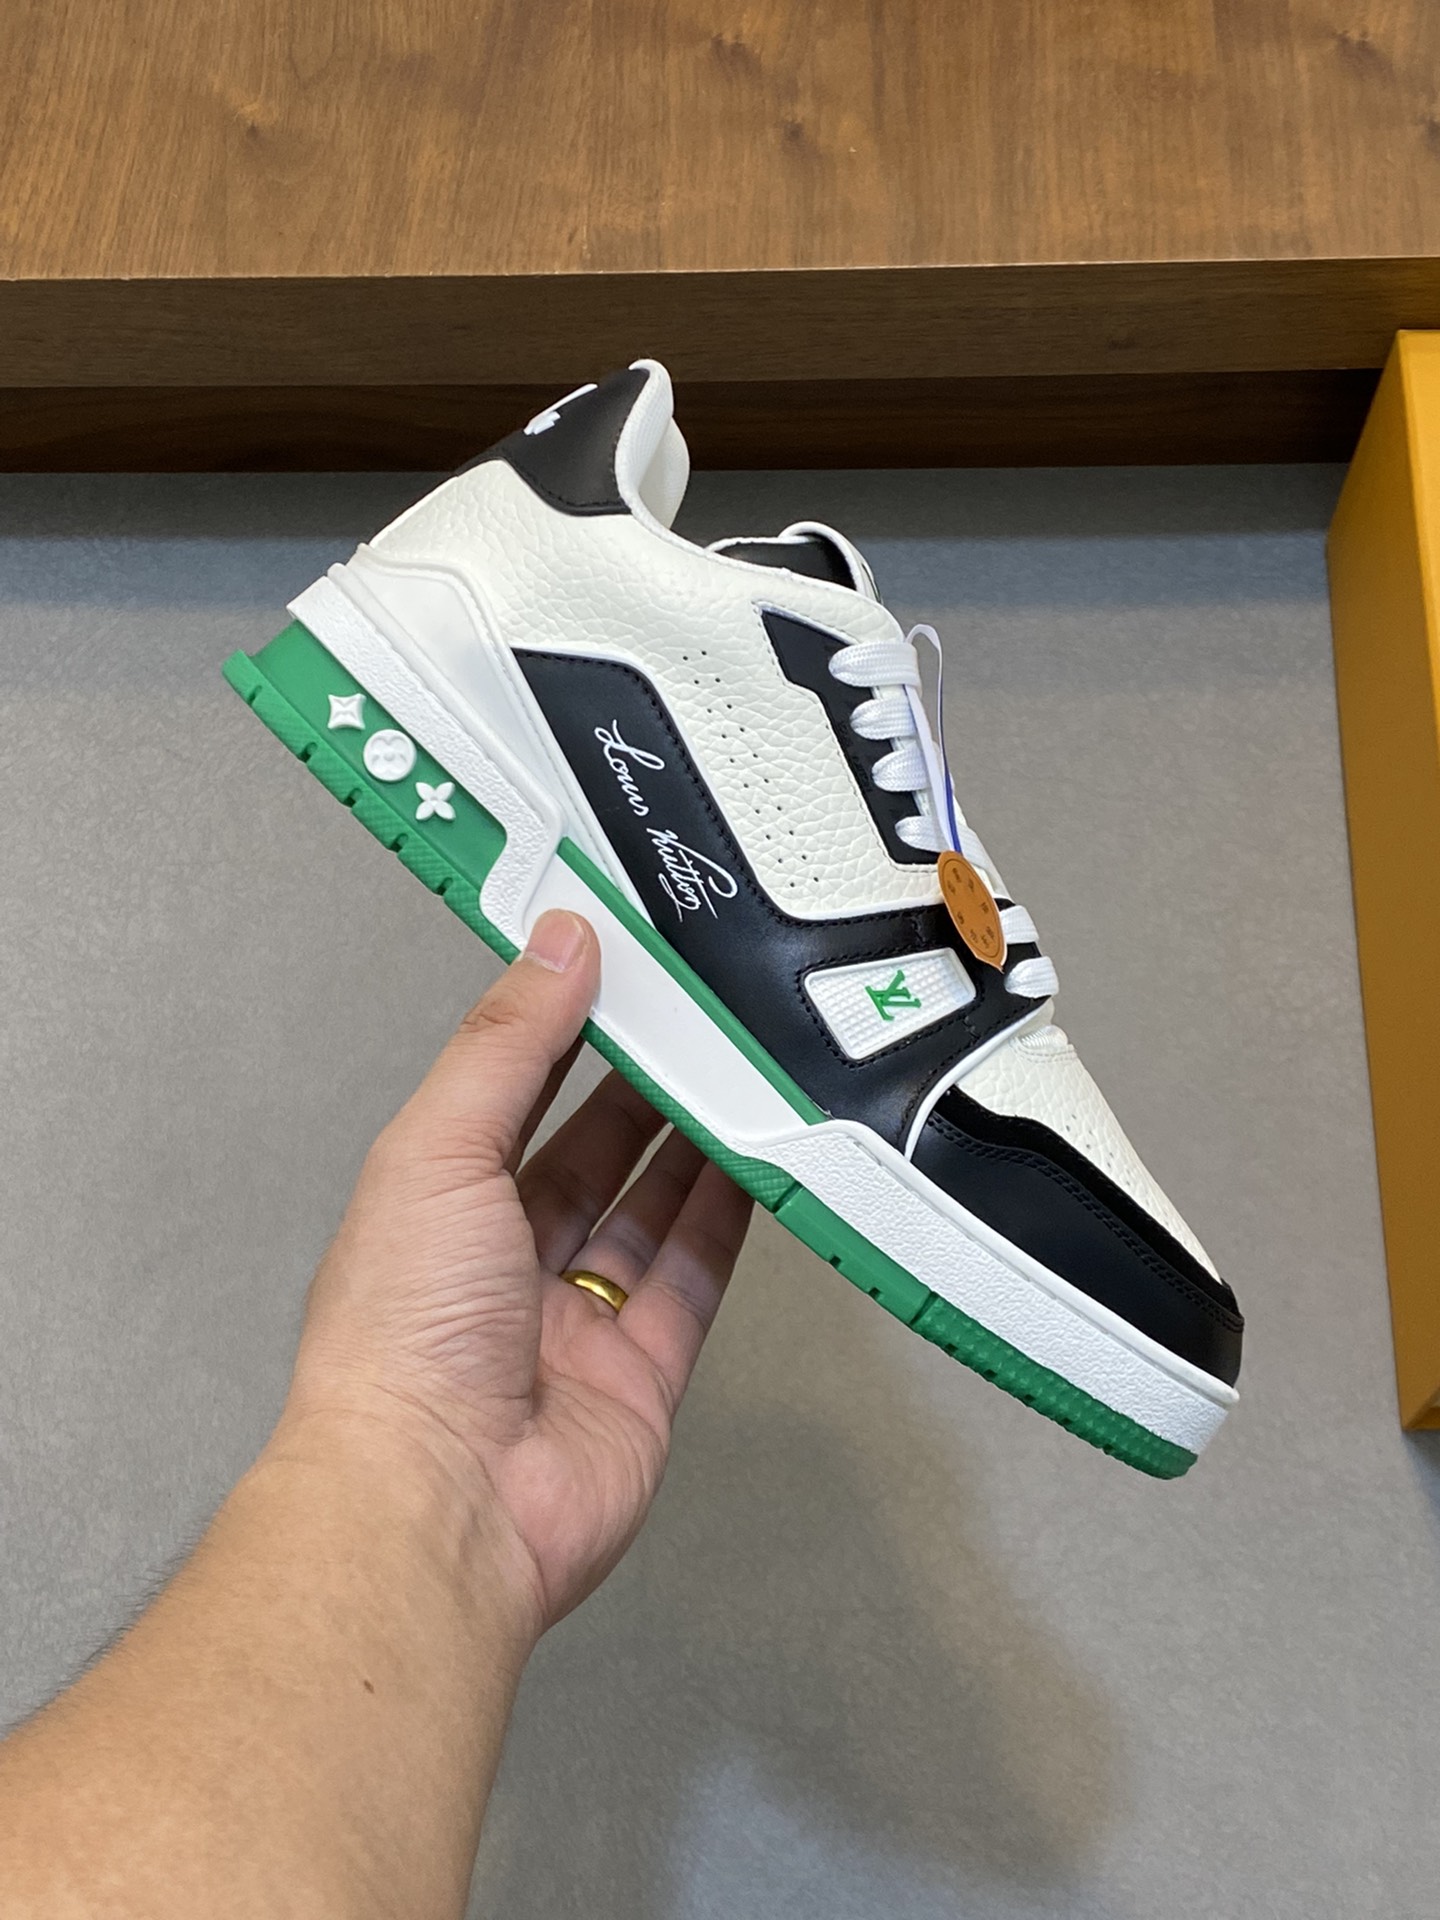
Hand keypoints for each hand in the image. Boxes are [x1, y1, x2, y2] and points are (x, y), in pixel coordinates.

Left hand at [282, 910, 752, 1636]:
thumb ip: (507, 1046)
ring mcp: (574, 1325)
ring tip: (745, 1068)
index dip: (560, 1031)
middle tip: (702, 1014)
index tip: (618, 966)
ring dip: (694, 1144)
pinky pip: (694, 1281)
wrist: (443, 1502)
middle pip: (587, 1156)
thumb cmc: (405, 1331)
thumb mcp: (439, 1150)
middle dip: (641, 1085)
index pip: (508, 1097)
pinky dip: (728, 1220)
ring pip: (648, 1214)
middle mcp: (501, 1266)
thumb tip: (559, 943)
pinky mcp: (642, 1376)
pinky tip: (760, 1162)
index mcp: (434, 1209)